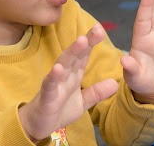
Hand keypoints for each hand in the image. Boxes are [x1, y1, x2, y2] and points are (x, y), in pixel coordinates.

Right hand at [18, 24, 117, 141]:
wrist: (38, 126)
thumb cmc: (59, 110)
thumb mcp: (83, 102)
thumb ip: (97, 92)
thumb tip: (115, 82)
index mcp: (74, 75)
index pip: (84, 55)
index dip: (91, 42)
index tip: (100, 29)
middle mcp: (65, 75)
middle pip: (75, 55)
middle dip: (86, 41)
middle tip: (97, 29)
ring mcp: (54, 84)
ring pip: (63, 64)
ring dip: (72, 52)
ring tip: (82, 40)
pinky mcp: (46, 96)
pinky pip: (50, 84)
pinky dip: (53, 76)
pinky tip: (58, 68)